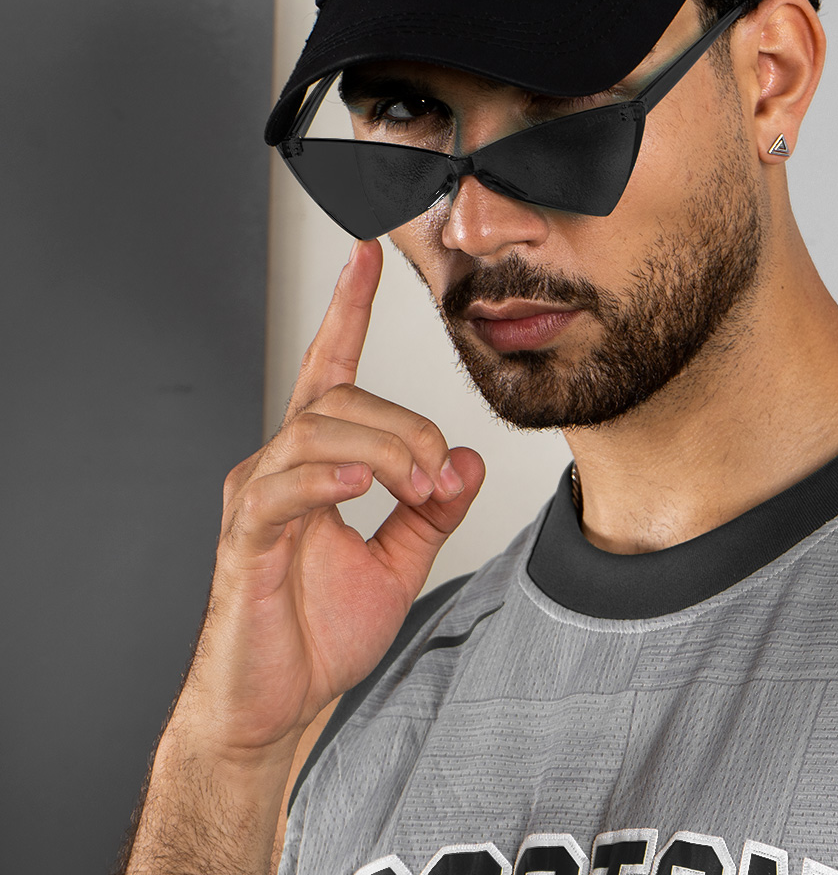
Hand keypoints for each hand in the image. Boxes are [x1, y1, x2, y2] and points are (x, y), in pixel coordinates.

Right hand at [172, 238, 483, 761]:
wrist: (274, 706)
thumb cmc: (320, 629)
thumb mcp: (400, 560)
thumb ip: (434, 509)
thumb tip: (467, 460)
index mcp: (317, 462)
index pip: (330, 368)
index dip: (348, 309)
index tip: (368, 256)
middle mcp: (279, 466)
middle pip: (340, 398)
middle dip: (405, 426)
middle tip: (437, 478)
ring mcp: (257, 501)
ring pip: (318, 430)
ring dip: (384, 449)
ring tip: (415, 489)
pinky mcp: (244, 541)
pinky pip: (279, 489)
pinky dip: (326, 476)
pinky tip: (362, 482)